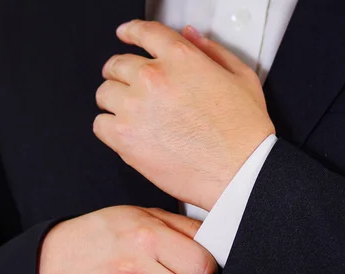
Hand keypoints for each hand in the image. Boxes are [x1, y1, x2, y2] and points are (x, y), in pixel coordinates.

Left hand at [94, 21, 274, 210]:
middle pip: (117, 64)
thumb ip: (213, 51)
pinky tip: (125, 132)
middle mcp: (154, 79)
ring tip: (128, 111)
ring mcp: (136, 108)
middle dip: (120, 71)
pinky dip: (109, 126)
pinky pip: (100, 125)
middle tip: (125, 81)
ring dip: (114, 99)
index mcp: (181, 59)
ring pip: (104, 93)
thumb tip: (190, 36)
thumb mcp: (241, 78)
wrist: (240, 172)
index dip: (130, 31)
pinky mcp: (126, 139)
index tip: (125, 34)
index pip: (145, 32)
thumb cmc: (244, 132)